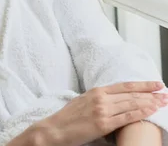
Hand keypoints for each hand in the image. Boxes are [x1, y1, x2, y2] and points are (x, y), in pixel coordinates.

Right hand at [39, 81, 167, 145]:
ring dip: (150, 103)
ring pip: (131, 104)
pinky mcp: (103, 123)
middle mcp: (100, 98)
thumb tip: (112, 99)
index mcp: (96, 91)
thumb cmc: (68, 117)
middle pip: (131, 94)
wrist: (55, 128)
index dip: (142, 85)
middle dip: (150, 94)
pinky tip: (151, 111)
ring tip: (162, 102)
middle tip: (164, 93)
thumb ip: (98, 98)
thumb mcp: (82, 101)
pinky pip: (126, 117)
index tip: (156, 84)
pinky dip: (141, 113)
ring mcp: (102, 110)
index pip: (124, 86)